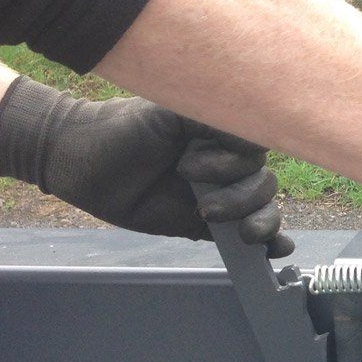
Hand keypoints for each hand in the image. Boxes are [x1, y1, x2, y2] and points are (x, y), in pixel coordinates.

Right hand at [0, 76, 292, 256]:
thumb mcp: (184, 222)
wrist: (81, 167)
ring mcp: (213, 135)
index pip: (264, 202)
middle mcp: (224, 158)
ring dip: (229, 176)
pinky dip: (225, 146)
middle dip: (244, 205)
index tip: (248, 238)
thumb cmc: (127, 192)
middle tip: (206, 210)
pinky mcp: (198, 112)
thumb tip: (280, 248)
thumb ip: (230, 232)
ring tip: (187, 175)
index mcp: (223, 184)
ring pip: (257, 157)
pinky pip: (235, 125)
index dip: (267, 223)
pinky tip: (192, 158)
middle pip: (266, 182)